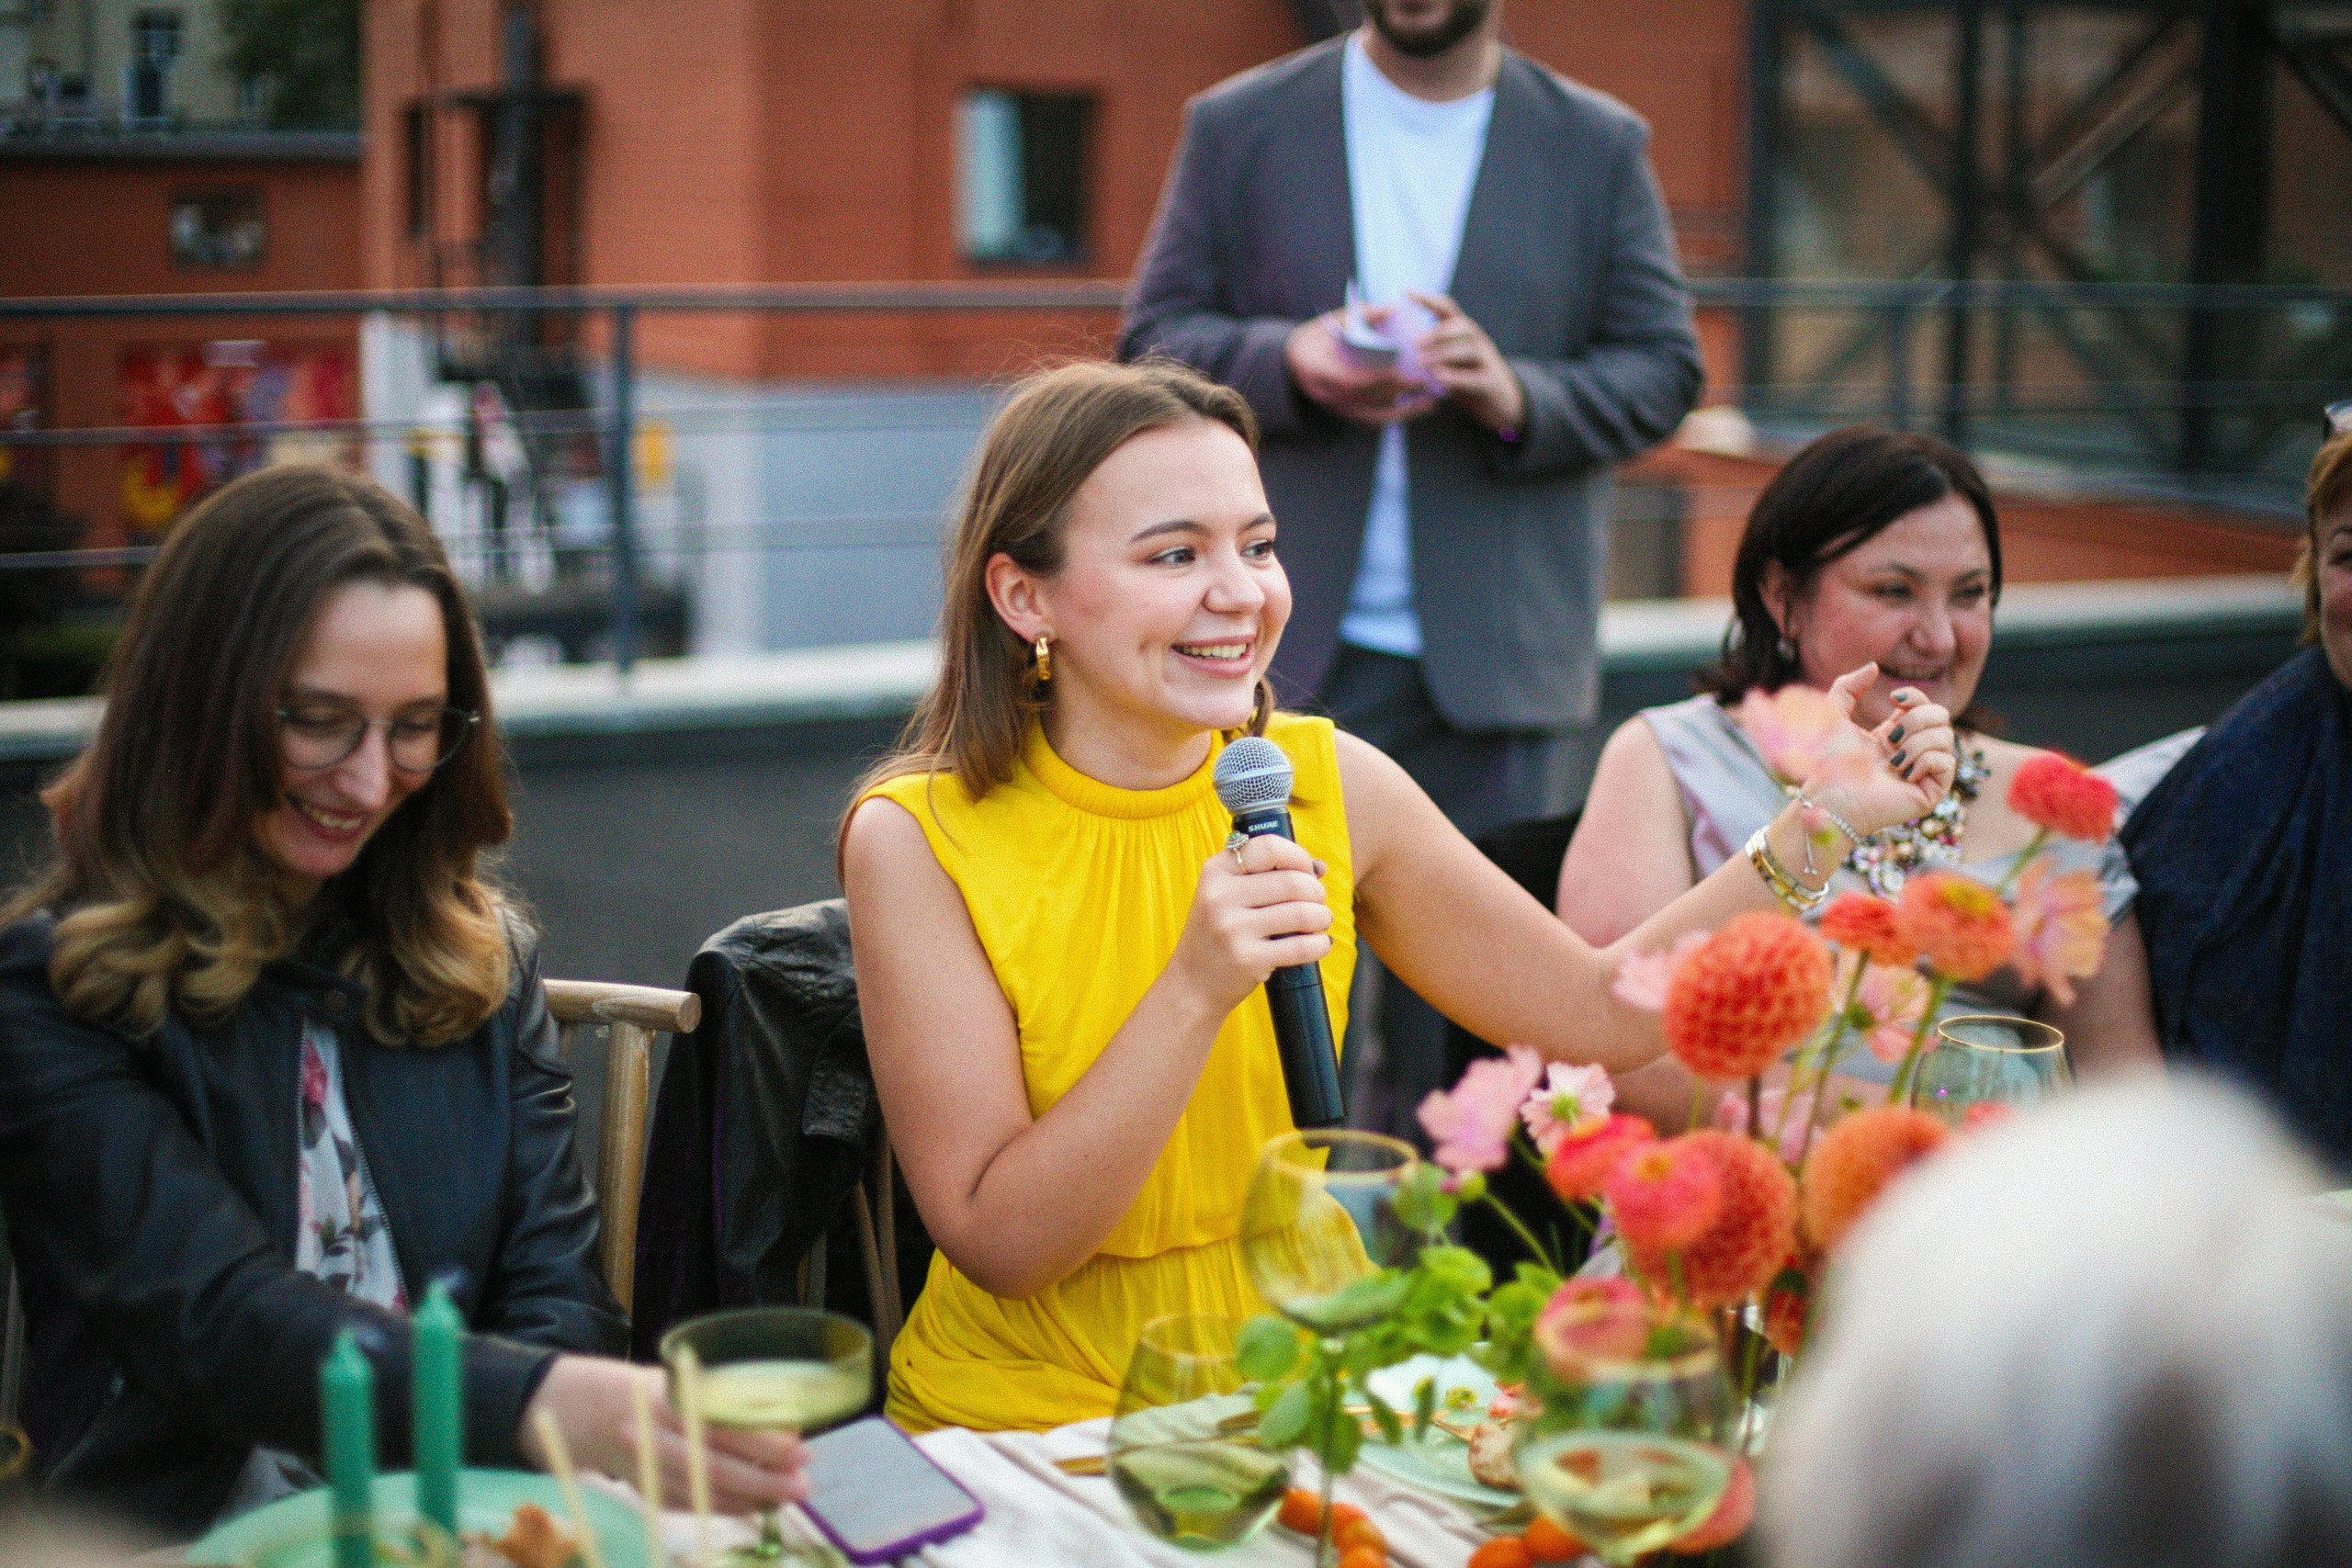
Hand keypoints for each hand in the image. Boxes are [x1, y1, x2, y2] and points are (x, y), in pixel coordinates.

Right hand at [520, 1355, 809, 1515]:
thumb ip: (731, 1400)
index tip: (800, 1448)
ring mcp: (650, 1472)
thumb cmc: (659, 1391)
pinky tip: (759, 1504)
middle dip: (765, 1481)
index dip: (763, 1443)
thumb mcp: (690, 1381)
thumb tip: (787, 1424)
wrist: (595, 1413)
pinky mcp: (651, 1495)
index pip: (723, 1427)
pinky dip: (731, 1507)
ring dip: (753, 1499)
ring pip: (706, 1495)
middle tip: (803, 1484)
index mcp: (667, 1402)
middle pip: (715, 1469)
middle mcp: (654, 1439)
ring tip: (789, 1495)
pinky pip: (697, 1506)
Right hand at [1170, 833, 1332, 1011]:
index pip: (1269, 847)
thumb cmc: (1219, 934)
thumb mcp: (1228, 896)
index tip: (1307, 872)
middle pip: (1293, 881)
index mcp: (1216, 871)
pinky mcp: (1247, 959)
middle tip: (1316, 904)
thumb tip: (1319, 866)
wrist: (1192, 983)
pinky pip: (1302, 946)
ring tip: (1319, 922)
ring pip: (1302, 913)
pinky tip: (1319, 944)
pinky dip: (1320, 944)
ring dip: (1322, 917)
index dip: (1298, 856)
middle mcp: (1221, 896)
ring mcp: (1233, 928)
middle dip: (1317, 892)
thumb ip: (1269, 875)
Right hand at [1285, 310, 1441, 425]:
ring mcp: (1336, 408)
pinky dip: (1396, 416)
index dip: (1380, 378)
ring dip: (1403, 411)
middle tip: (1426, 381)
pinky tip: (1416, 409)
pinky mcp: (1345, 414)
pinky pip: (1373, 420)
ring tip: (1429, 403)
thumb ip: (1362, 315)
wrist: (1291, 363)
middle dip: (1399, 391)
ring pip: (1374, 416)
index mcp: (1319, 370)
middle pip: (1368, 399)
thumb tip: (1392, 309)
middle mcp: (1327, 395)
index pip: (1353, 380)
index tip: (1404, 371)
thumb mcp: (1332, 321)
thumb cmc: (1314, 338)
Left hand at [1408, 292, 1525, 433]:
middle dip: (1438, 331)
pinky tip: (1438, 378)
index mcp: (1464, 334)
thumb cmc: (1469, 381)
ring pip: (1469, 349)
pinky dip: (1456, 377)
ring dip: (1443, 353)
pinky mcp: (1491, 383)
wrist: (1502, 404)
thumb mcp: (1450, 363)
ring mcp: (1487, 361)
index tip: (1407, 293)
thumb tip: (1402, 353)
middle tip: (1415, 342)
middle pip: (1462, 326)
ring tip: (1421, 362)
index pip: (1448, 309)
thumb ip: (1432, 356)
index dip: (1428, 299)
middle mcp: (1478, 342)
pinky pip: (1474, 377)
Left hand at [1802, 663, 1957, 836]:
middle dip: (1917, 718)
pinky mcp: (1931, 791)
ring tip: (1893, 760)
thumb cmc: (1828, 763)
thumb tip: (1874, 666)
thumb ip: (1847, 687)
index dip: (1916, 696)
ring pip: (1946, 737)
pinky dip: (1924, 761)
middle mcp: (1914, 752)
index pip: (1926, 705)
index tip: (1894, 699)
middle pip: (1942, 716)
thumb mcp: (1833, 716)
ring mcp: (1924, 772)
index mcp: (1897, 735)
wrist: (1831, 797)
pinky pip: (1947, 762)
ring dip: (1917, 742)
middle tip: (1891, 737)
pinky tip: (1903, 774)